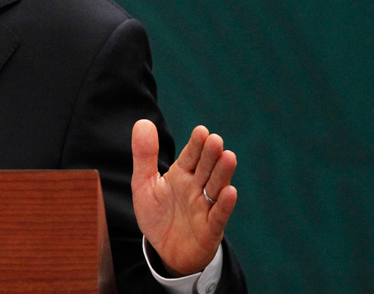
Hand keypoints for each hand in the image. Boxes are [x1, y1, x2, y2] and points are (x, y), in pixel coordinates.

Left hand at [131, 119, 237, 276]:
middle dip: (211, 154)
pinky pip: (218, 215)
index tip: (201, 131)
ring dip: (223, 173)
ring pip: (216, 187)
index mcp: (181, 175)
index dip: (196, 144)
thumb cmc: (158, 215)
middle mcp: (196, 188)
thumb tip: (143, 122)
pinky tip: (230, 191)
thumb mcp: (144, 184)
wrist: (165, 250)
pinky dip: (224, 204)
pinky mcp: (210, 229)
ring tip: (228, 156)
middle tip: (215, 139)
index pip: (190, 156)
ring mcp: (205, 207)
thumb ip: (144, 155)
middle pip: (206, 168)